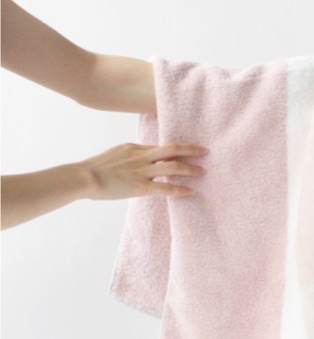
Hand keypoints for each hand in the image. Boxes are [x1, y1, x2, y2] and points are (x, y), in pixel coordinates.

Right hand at [81, 142, 207, 199]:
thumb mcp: (114, 155)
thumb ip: (129, 156)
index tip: (188, 150)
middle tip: (205, 151)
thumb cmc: (94, 168)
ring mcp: (142, 170)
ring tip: (202, 172)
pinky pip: (165, 187)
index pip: (160, 147)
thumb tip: (138, 163)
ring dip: (190, 168)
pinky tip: (190, 191)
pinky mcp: (141, 186)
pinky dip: (180, 188)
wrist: (84, 177)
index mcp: (135, 147)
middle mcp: (142, 156)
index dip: (176, 149)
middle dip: (191, 150)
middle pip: (172, 148)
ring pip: (173, 166)